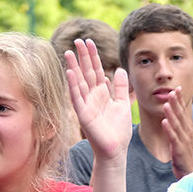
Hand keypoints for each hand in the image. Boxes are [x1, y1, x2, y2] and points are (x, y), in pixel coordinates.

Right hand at [65, 39, 131, 162]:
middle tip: (77, 40)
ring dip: (74, 68)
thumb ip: (121, 87)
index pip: (96, 70)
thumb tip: (120, 69)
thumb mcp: (123, 104)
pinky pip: (77, 98)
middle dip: (82, 57)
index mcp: (102, 94)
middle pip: (86, 73)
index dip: (93, 56)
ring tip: (69, 52)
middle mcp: (92, 97)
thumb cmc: (118, 130)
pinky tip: (70, 73)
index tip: (88, 42)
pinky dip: (74, 86)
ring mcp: (86, 106)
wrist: (115, 150)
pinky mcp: (83, 116)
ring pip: (79, 83)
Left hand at [162, 87, 192, 179]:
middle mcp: (186, 134)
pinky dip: (169, 130)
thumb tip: (171, 120)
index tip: (177, 88)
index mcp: (187, 131)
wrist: (191, 174)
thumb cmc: (184, 158)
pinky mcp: (179, 150)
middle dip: (177, 103)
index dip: (180, 101)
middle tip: (173, 90)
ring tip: (166, 103)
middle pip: (181, 115)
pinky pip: (173, 138)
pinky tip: (164, 122)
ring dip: (172, 113)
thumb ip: (177, 130)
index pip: (183, 113)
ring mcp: (183, 142)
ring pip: (177, 125)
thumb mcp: (181, 141)